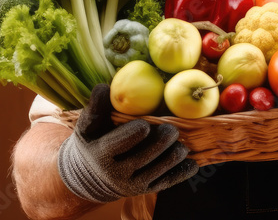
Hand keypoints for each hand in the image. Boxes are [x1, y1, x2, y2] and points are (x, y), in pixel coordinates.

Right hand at [58, 84, 198, 202]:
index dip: (135, 133)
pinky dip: (183, 170)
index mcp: (101, 154)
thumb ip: (95, 107)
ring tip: (178, 141)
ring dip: (176, 152)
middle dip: (163, 140)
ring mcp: (134, 184)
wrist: (91, 177)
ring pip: (162, 168)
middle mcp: (118, 173)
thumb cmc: (93, 141)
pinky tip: (190, 160)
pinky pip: (169, 181)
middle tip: (171, 129)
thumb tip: (104, 86)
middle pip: (147, 155)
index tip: (145, 124)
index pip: (120, 144)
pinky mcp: (147, 190)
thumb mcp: (87, 126)